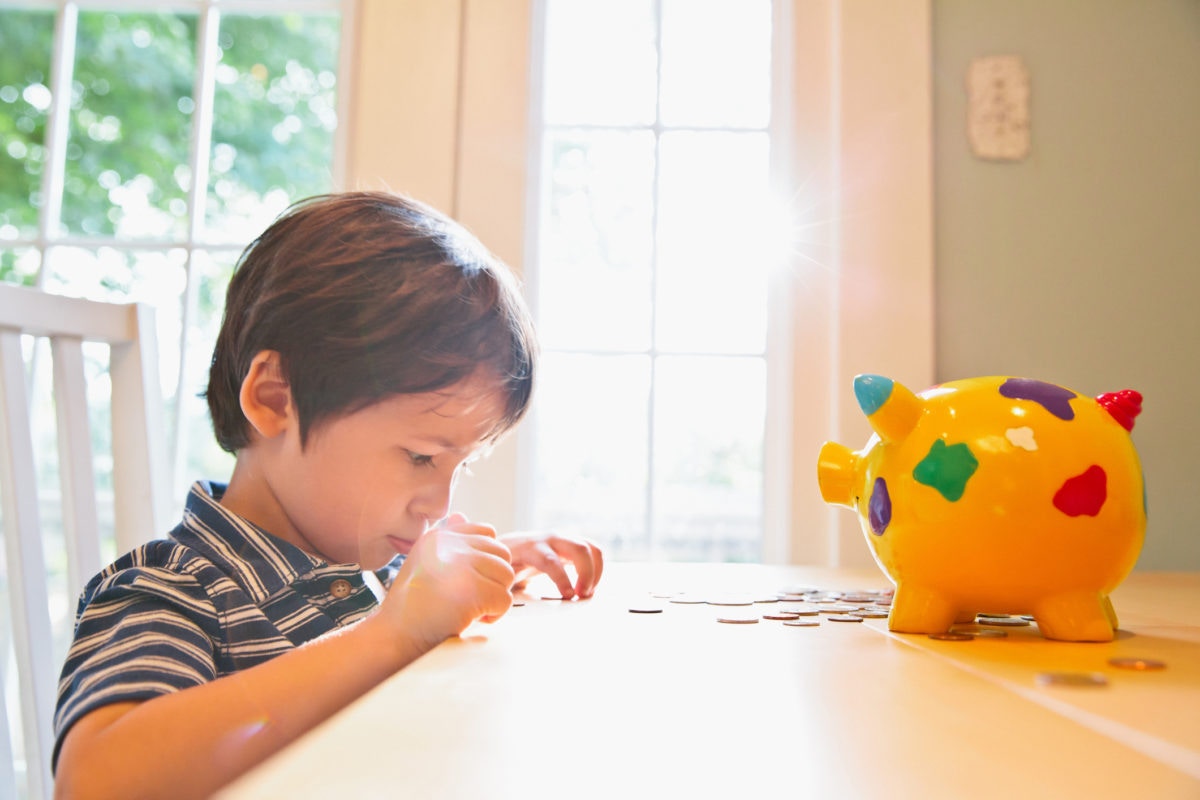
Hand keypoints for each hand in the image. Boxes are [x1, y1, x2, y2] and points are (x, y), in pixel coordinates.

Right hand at [382, 514, 514, 651]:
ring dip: (494, 597)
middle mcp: (451, 545)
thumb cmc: (411, 604)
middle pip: (502, 554)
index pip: (487, 532)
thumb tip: (461, 515)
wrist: (396, 634)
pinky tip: (470, 619)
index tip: (469, 579)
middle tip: (471, 598)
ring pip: (507, 576)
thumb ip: (446, 540)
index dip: (487, 559)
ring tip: (470, 609)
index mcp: (440, 536)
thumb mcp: (423, 560)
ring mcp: (462, 565)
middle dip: (493, 579)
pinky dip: (494, 615)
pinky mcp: (472, 590)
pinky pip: (505, 599)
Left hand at [501, 530, 603, 599]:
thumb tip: (504, 599)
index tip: (569, 596)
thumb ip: (503, 584)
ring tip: (587, 593)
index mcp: (530, 547)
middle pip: (578, 548)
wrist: (509, 544)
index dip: (562, 579)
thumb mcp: (501, 572)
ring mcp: (564, 539)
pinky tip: (590, 585)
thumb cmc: (506, 562)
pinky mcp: (573, 545)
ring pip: (591, 548)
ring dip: (596, 571)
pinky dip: (598, 569)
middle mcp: (550, 539)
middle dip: (586, 573)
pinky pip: (594, 551)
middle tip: (583, 595)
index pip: (550, 560)